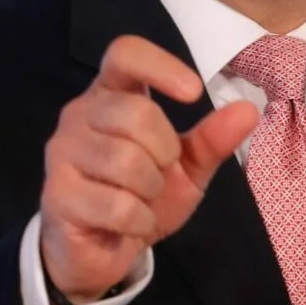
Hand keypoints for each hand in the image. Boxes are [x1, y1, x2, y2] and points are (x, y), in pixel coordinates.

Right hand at [39, 34, 258, 303]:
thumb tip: (249, 109)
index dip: (160, 65)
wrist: (101, 250)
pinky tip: (130, 224)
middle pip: (137, 112)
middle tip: (159, 173)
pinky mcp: (56, 194)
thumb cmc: (140, 195)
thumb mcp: (186, 167)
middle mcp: (79, 114)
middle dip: (165, 151)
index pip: (125, 54)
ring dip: (150, 190)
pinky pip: (117, 205)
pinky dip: (138, 221)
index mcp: (110, 95)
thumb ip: (212, 139)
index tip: (193, 92)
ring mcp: (62, 153)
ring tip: (141, 200)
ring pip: (126, 161)